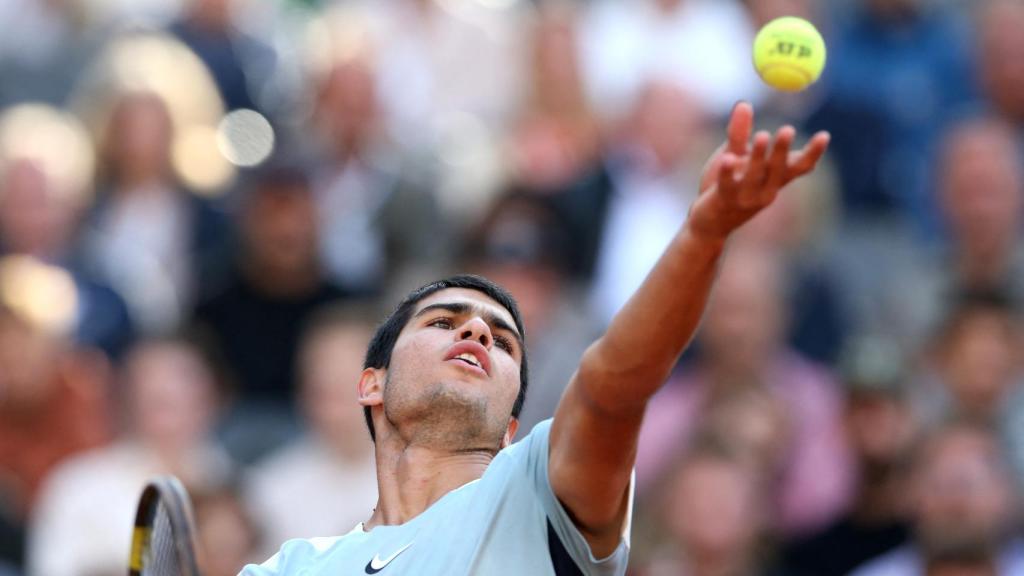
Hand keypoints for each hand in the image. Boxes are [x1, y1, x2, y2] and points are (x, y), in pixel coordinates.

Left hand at [688, 102, 829, 240]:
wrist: (709, 223)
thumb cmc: (726, 187)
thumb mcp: (734, 156)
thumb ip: (739, 133)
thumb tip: (743, 103)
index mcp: (775, 179)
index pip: (799, 167)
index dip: (813, 153)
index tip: (824, 135)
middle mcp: (766, 190)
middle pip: (779, 170)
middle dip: (784, 150)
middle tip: (788, 129)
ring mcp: (746, 197)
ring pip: (756, 175)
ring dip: (760, 156)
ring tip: (763, 135)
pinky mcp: (724, 200)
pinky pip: (728, 184)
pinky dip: (728, 171)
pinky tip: (727, 158)